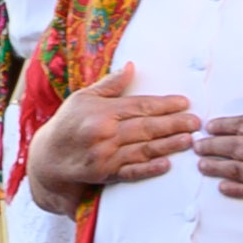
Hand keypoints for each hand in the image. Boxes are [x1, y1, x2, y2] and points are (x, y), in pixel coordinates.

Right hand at [28, 63, 202, 202]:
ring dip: (168, 145)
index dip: (164, 105)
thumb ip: (110, 85)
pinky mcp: (105, 175)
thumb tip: (132, 67)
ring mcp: (105, 156)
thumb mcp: (83, 97)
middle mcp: (105, 133)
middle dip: (174, 124)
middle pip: (146, 127)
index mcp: (102, 112)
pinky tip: (166, 165)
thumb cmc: (67, 124)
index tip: (184, 103)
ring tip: (189, 140)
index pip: (139, 106)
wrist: (46, 158)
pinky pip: (131, 172)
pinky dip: (149, 169)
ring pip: (143, 149)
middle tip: (195, 122)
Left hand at [194, 94, 242, 207]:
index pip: (241, 125)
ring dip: (217, 167)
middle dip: (212, 146)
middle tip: (196, 146)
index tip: (208, 127)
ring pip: (238, 169)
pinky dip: (236, 189)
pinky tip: (222, 188)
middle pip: (234, 147)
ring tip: (202, 165)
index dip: (222, 126)